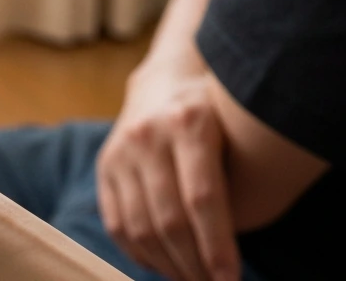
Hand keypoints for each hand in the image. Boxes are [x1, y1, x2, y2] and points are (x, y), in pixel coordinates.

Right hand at [95, 65, 238, 280]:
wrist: (164, 83)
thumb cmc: (216, 115)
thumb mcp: (236, 129)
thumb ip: (240, 177)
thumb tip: (239, 247)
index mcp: (189, 121)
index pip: (203, 199)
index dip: (217, 246)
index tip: (231, 280)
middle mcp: (148, 134)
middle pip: (171, 219)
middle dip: (195, 265)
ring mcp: (121, 150)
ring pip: (142, 227)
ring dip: (170, 266)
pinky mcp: (105, 166)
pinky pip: (118, 224)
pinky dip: (141, 254)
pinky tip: (164, 266)